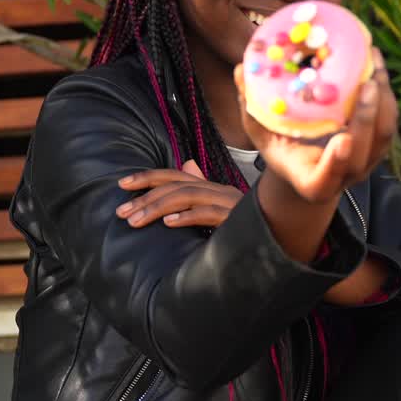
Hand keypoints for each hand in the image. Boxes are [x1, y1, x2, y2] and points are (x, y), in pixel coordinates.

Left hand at [116, 159, 241, 228]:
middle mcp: (217, 189)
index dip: (147, 177)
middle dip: (144, 196)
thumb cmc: (246, 225)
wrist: (280, 235)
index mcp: (211, 187)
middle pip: (175, 184)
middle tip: (121, 211)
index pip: (174, 175)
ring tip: (135, 221)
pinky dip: (187, 217)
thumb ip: (200, 191)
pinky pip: (208, 214)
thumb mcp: (219, 207)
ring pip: (186, 197)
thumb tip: (187, 166)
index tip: (122, 185)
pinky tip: (169, 223)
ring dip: (156, 208)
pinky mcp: (234, 218)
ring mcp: (226, 202)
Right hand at [234, 47, 396, 204]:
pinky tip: (375, 63)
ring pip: (383, 134)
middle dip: (367, 117)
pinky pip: (388, 120)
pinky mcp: (378, 146)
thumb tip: (240, 70)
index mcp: (311, 182)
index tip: (340, 139)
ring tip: (373, 62)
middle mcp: (344, 178)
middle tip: (366, 83)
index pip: (324, 180)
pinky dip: (386, 92)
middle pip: (363, 152)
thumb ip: (250, 106)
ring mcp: (366, 163)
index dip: (334, 163)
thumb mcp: (259, 132)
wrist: (306, 165)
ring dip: (383, 98)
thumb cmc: (279, 147)